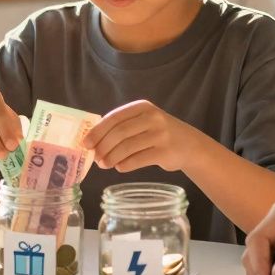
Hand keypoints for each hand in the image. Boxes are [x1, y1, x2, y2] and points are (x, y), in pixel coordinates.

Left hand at [83, 100, 203, 172]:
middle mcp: (152, 118)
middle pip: (119, 133)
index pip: (114, 117)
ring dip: (111, 158)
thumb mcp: (143, 122)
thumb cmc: (158, 134)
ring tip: (104, 165)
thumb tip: (92, 142)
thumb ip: (121, 127)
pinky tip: (120, 167)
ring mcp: (160, 134)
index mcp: (142, 107)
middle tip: (95, 158)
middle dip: (103, 147)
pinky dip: (125, 165)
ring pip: (127, 147)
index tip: (85, 143)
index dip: (97, 131)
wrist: (189, 145)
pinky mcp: (165, 152)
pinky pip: (138, 160)